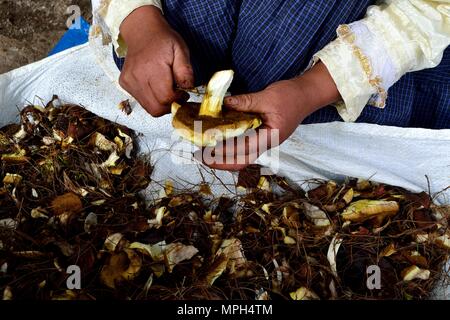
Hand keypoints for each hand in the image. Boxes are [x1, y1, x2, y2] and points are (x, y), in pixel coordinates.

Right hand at [119, 6, 193, 116]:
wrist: (141, 31)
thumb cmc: (163, 40)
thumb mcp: (180, 50)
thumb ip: (185, 71)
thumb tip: (187, 88)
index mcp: (152, 68)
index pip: (165, 98)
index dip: (177, 100)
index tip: (183, 93)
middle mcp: (137, 77)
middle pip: (156, 109)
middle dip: (169, 106)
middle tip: (176, 95)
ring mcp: (129, 81)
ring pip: (148, 108)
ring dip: (160, 104)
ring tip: (166, 89)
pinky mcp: (124, 83)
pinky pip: (141, 101)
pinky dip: (151, 99)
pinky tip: (155, 85)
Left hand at [196, 62, 340, 170]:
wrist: (307, 94)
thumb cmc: (292, 96)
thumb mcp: (267, 97)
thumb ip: (245, 102)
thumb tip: (223, 104)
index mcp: (270, 137)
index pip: (243, 151)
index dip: (223, 155)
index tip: (206, 153)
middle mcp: (267, 143)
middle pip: (241, 159)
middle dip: (220, 161)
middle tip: (200, 156)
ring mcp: (265, 140)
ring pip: (242, 154)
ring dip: (223, 154)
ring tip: (205, 150)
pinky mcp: (262, 134)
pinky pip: (244, 144)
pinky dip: (230, 144)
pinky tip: (218, 139)